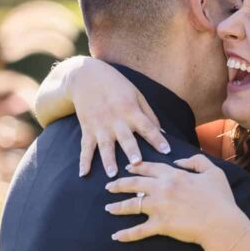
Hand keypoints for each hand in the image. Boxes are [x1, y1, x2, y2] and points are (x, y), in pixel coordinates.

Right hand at [65, 58, 170, 176]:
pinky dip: (83, 161)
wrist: (86, 76)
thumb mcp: (136, 95)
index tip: (167, 151)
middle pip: (126, 138)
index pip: (147, 126)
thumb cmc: (116, 86)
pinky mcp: (87, 129)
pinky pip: (85, 147)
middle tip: (137, 164)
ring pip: (105, 146)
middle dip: (131, 151)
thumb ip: (149, 115)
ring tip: (112, 174)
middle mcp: (116, 120)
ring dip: (108, 160)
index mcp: (131, 111)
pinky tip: (82, 174)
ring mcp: (100, 125)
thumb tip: (164, 133)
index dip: (157, 139)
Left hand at [104, 155, 249, 250]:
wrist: (221, 223)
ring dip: (117, 207)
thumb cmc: (220, 199)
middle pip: (134, 184)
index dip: (136, 167)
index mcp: (173, 175)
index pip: (149, 168)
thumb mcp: (213, 172)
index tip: (127, 168)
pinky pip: (138, 230)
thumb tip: (178, 161)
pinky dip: (126, 234)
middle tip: (108, 187)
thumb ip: (196, 161)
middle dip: (118, 184)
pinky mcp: (160, 225)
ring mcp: (159, 207)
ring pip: (131, 205)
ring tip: (107, 208)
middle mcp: (162, 188)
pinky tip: (116, 236)